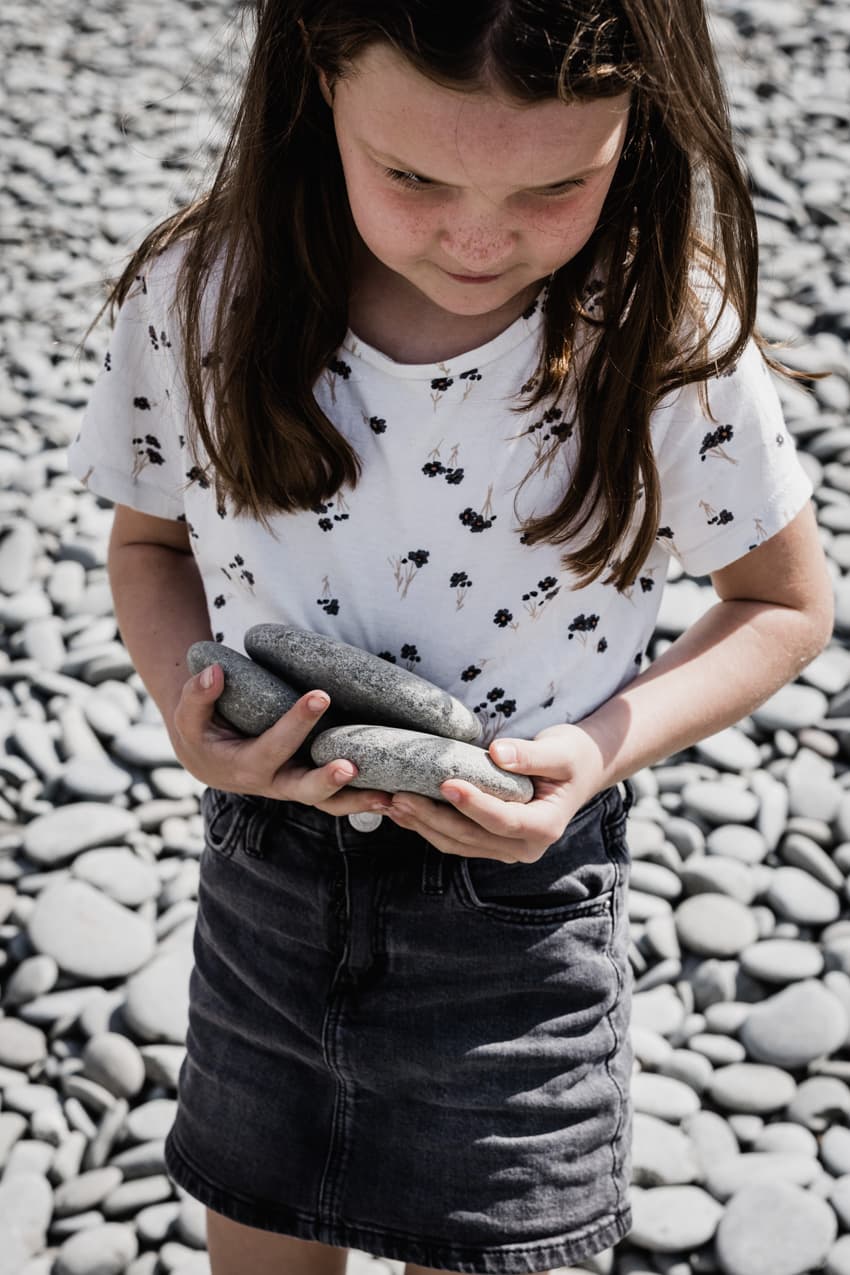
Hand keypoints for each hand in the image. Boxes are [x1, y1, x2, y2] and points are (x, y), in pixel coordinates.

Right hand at [169, 664, 392, 815]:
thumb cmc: (202, 731)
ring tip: (392, 796)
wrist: (209, 758)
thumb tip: (215, 673)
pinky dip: (366, 800)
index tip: (319, 695)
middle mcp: (275, 784)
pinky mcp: (312, 785)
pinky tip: (398, 794)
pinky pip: (340, 798)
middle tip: (351, 766)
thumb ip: (197, 696)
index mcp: (245, 766)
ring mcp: (296, 788)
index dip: (295, 722)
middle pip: (304, 791)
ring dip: (359, 801)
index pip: (273, 745)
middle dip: (328, 780)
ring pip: (329, 803)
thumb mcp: (188, 716)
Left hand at [384, 723, 606, 861]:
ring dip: (422, 825)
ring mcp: (506, 849)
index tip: (447, 783)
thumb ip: (530, 755)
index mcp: (546, 826)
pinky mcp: (490, 843)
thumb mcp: (560, 750)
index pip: (504, 820)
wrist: (579, 771)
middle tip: (400, 795)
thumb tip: (498, 753)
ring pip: (457, 843)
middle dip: (433, 817)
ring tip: (392, 802)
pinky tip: (403, 810)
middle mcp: (525, 847)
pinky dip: (428, 826)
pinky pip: (455, 840)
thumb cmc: (572, 756)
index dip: (474, 805)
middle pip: (472, 837)